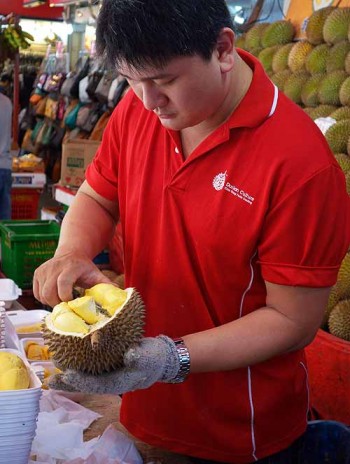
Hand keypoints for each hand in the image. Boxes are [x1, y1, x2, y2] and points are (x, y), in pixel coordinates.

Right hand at [33, 250, 110, 306]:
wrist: (72, 253)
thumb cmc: (85, 268)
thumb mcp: (96, 274)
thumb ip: (106, 285)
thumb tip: (118, 295)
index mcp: (71, 266)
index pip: (63, 283)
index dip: (66, 297)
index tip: (72, 303)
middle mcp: (55, 266)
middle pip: (49, 292)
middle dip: (57, 304)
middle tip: (66, 306)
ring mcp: (44, 269)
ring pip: (42, 294)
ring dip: (51, 302)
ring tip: (62, 300)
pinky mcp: (38, 273)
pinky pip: (37, 293)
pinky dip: (44, 298)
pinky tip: (54, 295)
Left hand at [48, 336, 181, 393]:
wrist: (159, 358)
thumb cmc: (154, 357)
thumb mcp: (149, 356)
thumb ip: (140, 356)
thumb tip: (129, 355)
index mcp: (121, 382)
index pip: (99, 384)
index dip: (83, 381)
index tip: (68, 374)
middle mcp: (112, 381)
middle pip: (88, 385)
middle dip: (70, 384)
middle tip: (51, 381)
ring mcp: (108, 374)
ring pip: (86, 378)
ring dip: (70, 377)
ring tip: (52, 374)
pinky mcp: (107, 366)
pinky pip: (90, 368)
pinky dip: (78, 365)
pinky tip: (66, 359)